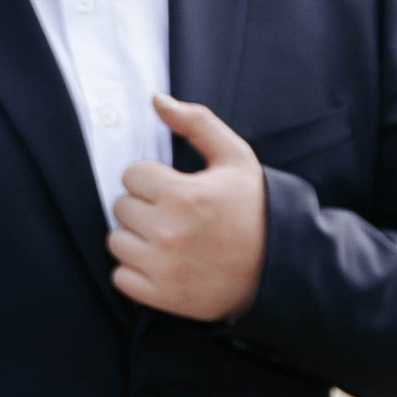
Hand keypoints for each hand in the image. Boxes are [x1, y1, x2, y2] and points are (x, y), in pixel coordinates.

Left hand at [109, 96, 265, 322]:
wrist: (280, 266)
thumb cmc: (255, 209)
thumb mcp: (235, 158)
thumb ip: (196, 123)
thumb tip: (157, 100)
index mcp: (184, 195)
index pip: (132, 175)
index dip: (152, 179)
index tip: (174, 188)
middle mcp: (169, 232)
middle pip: (121, 207)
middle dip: (144, 206)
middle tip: (173, 214)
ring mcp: (164, 267)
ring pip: (116, 241)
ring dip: (135, 238)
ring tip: (166, 237)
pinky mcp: (162, 296)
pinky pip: (121, 277)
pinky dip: (135, 271)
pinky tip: (161, 262)